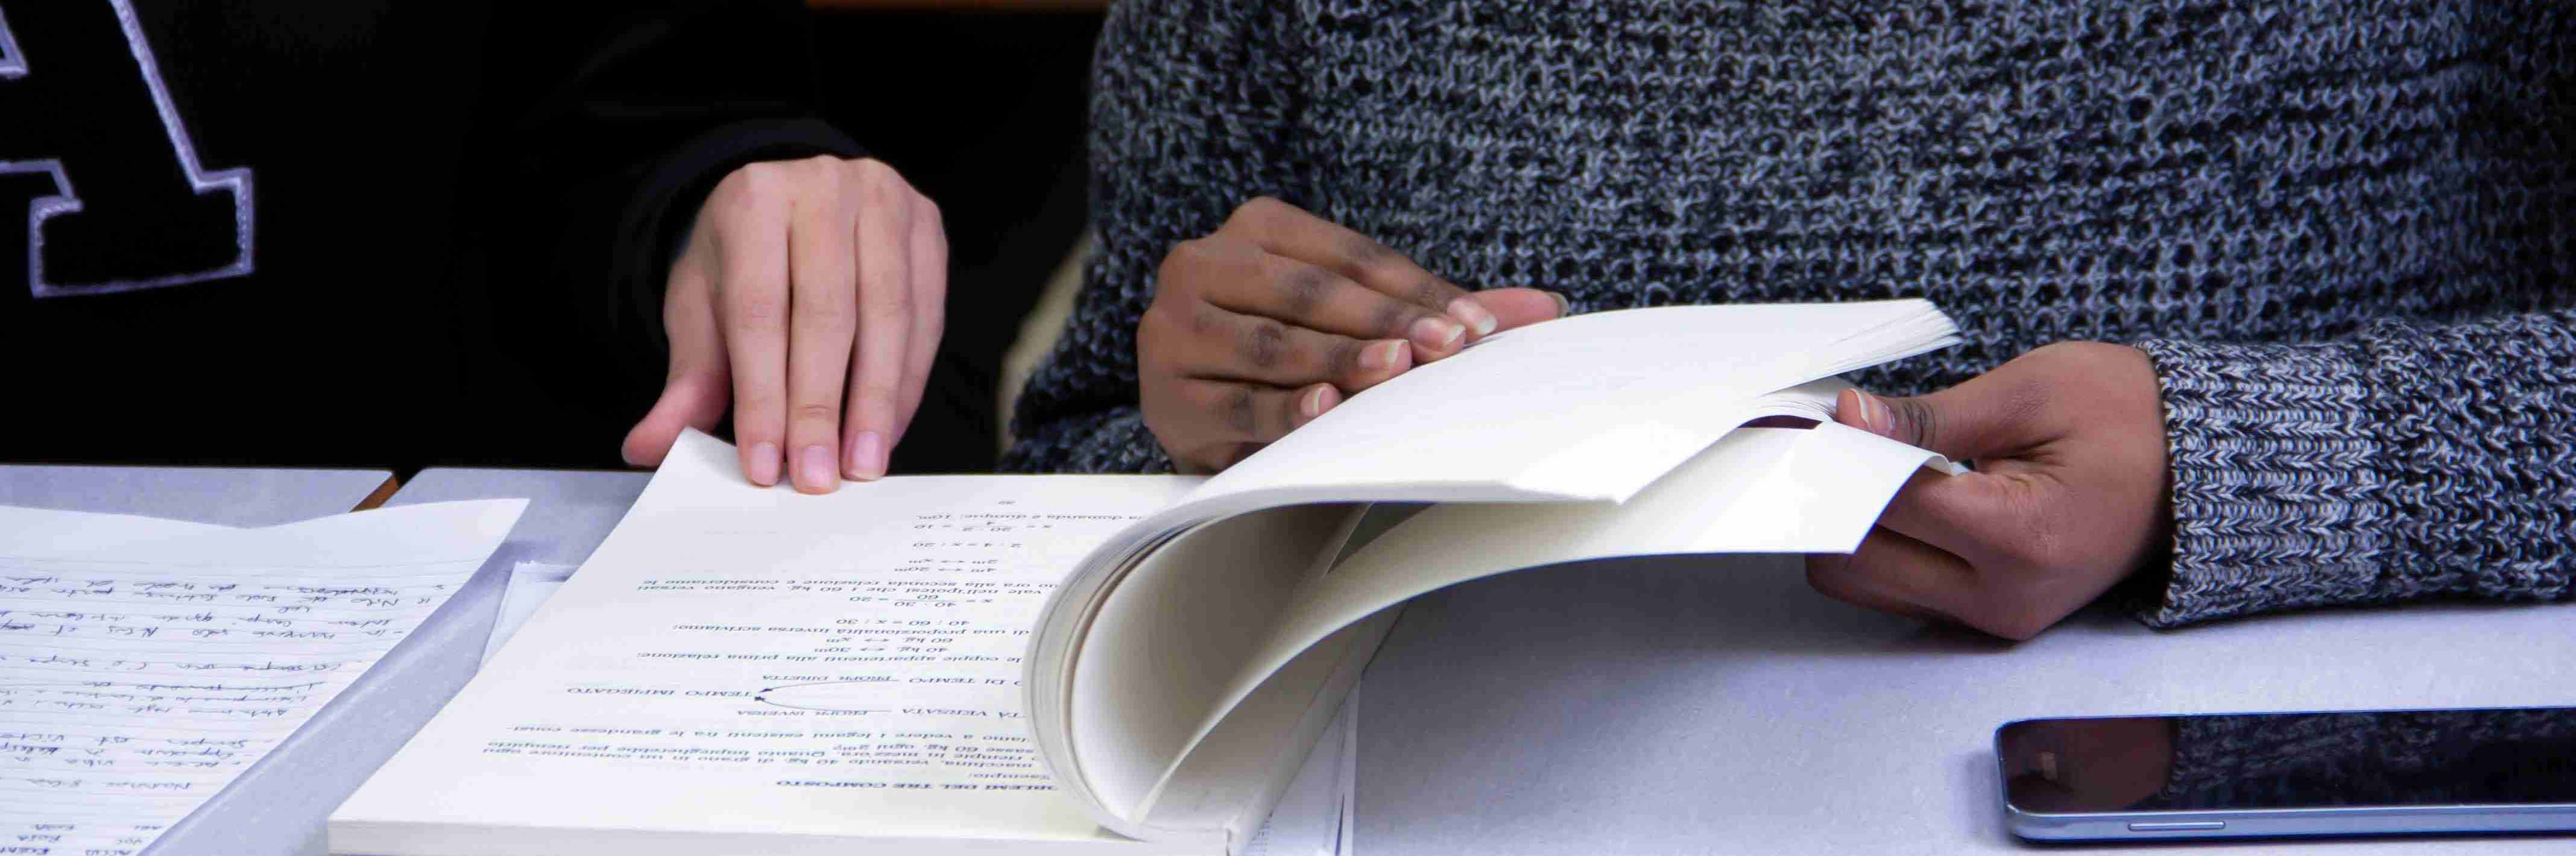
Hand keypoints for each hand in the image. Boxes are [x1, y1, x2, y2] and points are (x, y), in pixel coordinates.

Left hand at [619, 156, 946, 492]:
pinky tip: (887, 429)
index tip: (765, 465)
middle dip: (820, 407)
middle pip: (827, 314)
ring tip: (861, 467)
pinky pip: (926, 317)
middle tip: (816, 478)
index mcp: (754, 199)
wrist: (793, 208)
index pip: (759, 310)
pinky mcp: (928, 228)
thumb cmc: (745, 265)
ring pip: (886, 316)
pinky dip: (906, 382)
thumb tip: (646, 447)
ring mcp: (885, 202)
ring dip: (874, 402)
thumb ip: (686, 381)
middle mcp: (824, 188)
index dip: (762, 395)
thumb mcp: (703, 312)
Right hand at [1138, 197, 1565, 472]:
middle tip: (1448, 347)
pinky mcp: (1166, 393)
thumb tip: (1545, 308)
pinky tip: (1323, 408)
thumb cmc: (1289, 351)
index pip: (1348, 256)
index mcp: (1256, 227)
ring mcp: (1175, 328)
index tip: (1477, 324)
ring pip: (1272, 345)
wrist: (1195, 401)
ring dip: (1339, 360)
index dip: (1415, 289)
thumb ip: (1435, 309)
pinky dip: (1283, 409)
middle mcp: (1203, 263)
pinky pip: (1236, 403)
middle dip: (1386, 320)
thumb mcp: (1355, 318)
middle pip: (1310, 291)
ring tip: (1395, 370)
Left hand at [1804, 342, 2171, 638]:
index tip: (1816, 419)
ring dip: (1850, 526)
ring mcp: (1997, 617)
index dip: (1839, 455)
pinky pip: (1899, 589)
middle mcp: (2003, 598)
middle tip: (1834, 441)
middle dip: (1833, 498)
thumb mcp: (2032, 391)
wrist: (2198, 467)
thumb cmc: (2130, 417)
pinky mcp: (1990, 618)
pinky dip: (1881, 544)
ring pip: (1866, 584)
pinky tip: (1896, 493)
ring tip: (1870, 464)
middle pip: (1854, 563)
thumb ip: (1929, 416)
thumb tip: (1849, 419)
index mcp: (2020, 539)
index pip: (1884, 504)